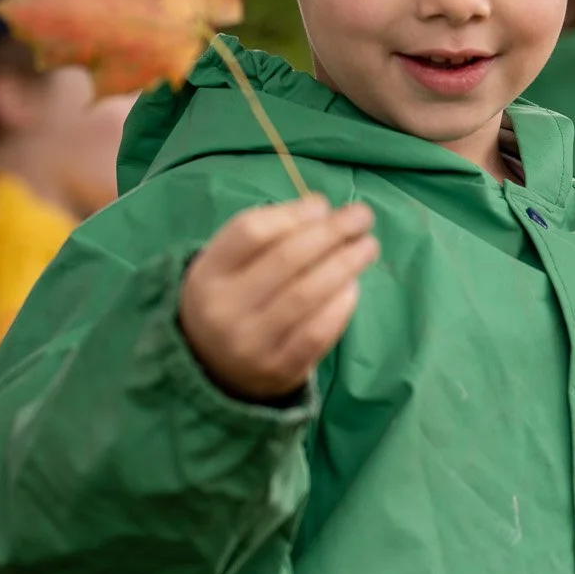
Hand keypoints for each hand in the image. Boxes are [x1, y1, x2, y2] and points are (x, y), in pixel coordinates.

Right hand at [178, 195, 376, 400]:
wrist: (215, 369)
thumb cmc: (233, 299)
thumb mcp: (230, 265)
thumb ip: (268, 234)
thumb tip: (321, 208)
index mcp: (207, 274)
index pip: (251, 232)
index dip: (293, 213)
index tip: (323, 204)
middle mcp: (224, 308)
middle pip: (286, 259)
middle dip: (331, 232)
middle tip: (363, 217)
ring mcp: (251, 343)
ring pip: (306, 295)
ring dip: (345, 264)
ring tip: (367, 246)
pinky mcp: (279, 369)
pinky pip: (318, 331)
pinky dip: (341, 304)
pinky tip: (353, 286)